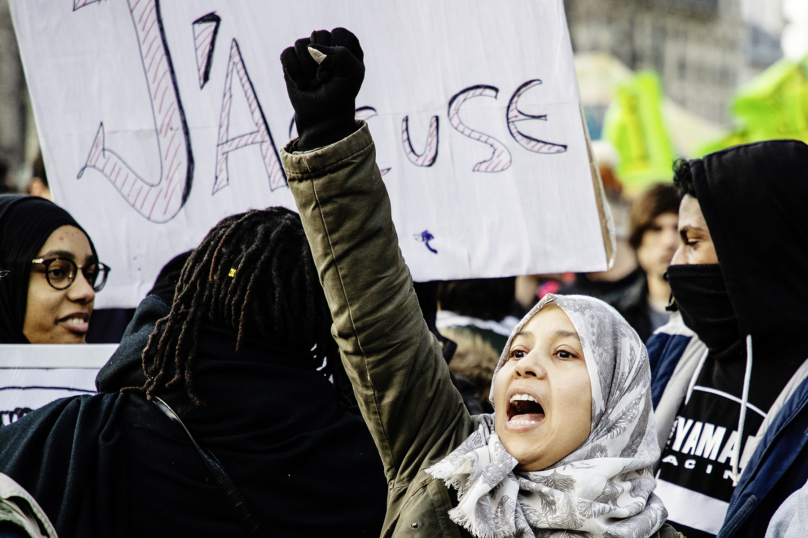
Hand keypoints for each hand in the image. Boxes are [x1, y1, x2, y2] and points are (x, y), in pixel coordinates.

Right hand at [281, 28, 364, 150]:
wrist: (323, 117)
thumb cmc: (341, 94)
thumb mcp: (353, 74)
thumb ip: (341, 54)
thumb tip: (311, 48)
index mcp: (346, 42)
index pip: (339, 33)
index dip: (339, 56)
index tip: (341, 74)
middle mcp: (326, 42)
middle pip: (318, 35)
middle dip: (322, 63)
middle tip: (326, 80)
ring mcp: (307, 50)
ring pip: (301, 45)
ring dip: (307, 70)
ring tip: (314, 83)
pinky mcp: (291, 59)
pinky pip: (287, 54)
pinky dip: (294, 72)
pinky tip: (302, 84)